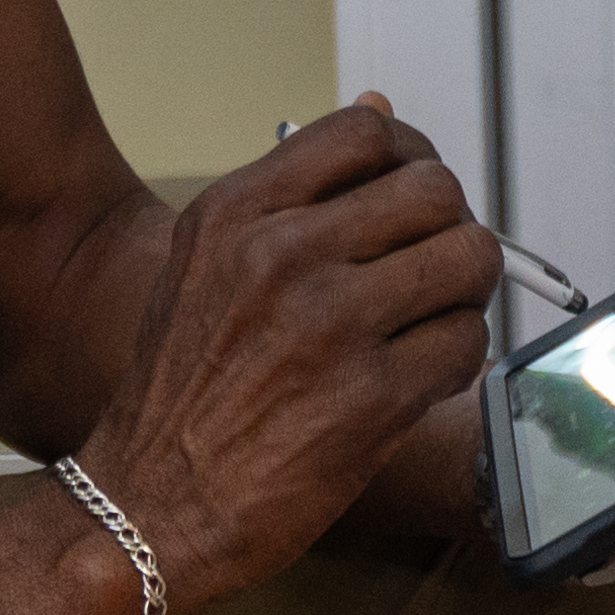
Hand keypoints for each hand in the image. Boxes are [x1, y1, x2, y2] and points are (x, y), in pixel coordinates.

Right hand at [71, 93, 499, 606]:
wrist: (147, 506)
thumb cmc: (182, 390)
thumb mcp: (209, 261)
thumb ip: (294, 188)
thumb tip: (382, 108)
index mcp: (239, 212)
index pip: (366, 132)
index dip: (410, 157)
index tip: (410, 197)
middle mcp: (282, 255)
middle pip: (434, 190)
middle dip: (449, 226)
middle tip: (434, 266)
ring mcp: (331, 325)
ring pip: (468, 260)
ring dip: (466, 292)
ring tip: (434, 319)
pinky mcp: (373, 398)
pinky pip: (466, 343)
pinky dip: (459, 357)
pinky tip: (422, 375)